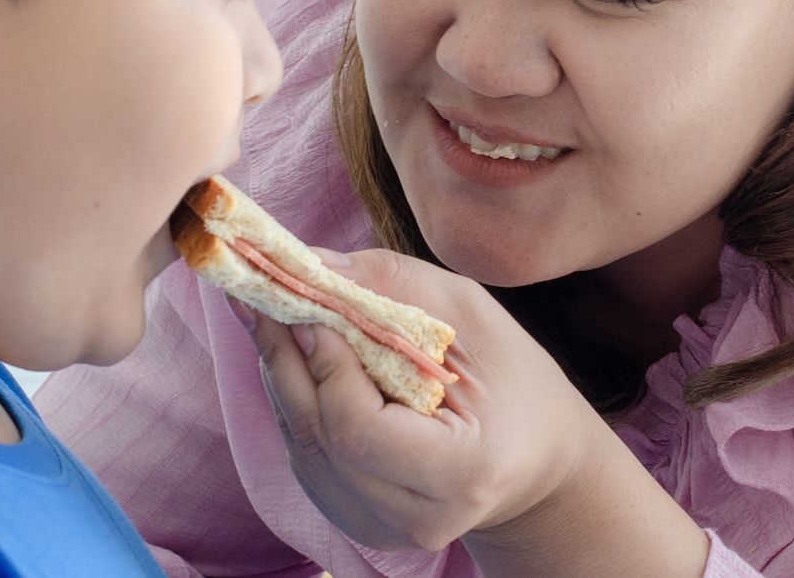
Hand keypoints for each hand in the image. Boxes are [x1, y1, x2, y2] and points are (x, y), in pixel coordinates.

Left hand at [241, 247, 606, 552]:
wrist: (536, 458)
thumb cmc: (516, 380)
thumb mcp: (473, 315)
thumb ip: (394, 285)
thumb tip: (311, 264)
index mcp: (462, 472)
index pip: (358, 429)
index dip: (324, 366)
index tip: (306, 306)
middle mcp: (419, 518)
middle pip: (318, 439)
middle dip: (284, 359)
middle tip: (257, 296)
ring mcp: (385, 530)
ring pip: (303, 450)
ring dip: (281, 379)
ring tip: (271, 320)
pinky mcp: (360, 525)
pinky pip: (307, 461)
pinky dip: (295, 405)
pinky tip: (295, 362)